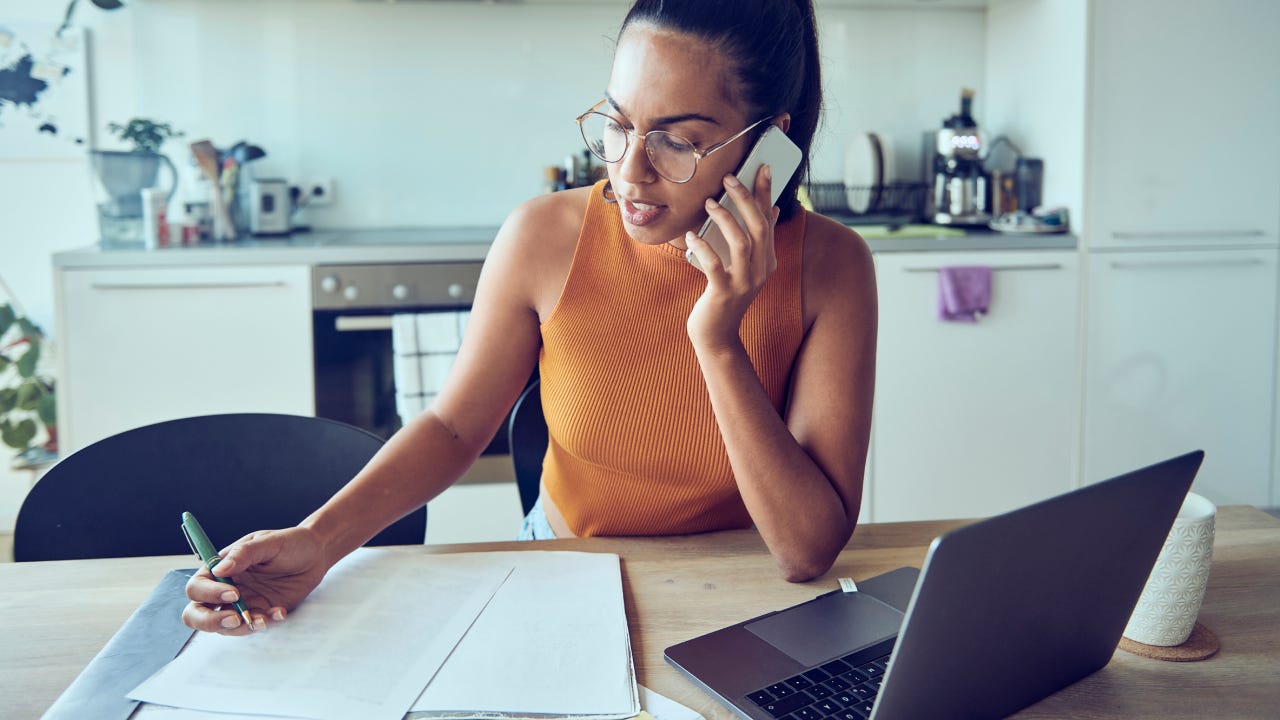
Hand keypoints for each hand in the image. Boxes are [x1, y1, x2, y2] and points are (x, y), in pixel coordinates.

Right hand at [182, 526, 329, 635]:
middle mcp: (225, 588)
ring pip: (224, 627)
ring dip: (241, 628)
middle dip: (210, 621)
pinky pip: (253, 626)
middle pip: (197, 614)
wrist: (316, 554)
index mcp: (221, 568)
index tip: (234, 593)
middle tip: (235, 618)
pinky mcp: (260, 613)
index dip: (209, 594)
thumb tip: (218, 570)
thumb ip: (244, 554)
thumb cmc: (289, 542)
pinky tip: (280, 612)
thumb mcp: (268, 542)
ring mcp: (242, 603)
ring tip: (265, 618)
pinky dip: (265, 624)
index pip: (197, 587)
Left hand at [684, 164, 781, 348]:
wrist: (717, 334)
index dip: (766, 192)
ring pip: (741, 242)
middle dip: (745, 198)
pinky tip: (691, 236)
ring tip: (709, 203)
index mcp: (767, 259)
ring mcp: (744, 282)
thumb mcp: (745, 266)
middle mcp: (761, 269)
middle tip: (729, 177)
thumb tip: (773, 209)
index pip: (768, 219)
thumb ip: (757, 240)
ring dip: (725, 218)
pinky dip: (703, 247)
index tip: (763, 167)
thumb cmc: (725, 294)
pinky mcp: (724, 293)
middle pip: (758, 226)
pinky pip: (714, 265)